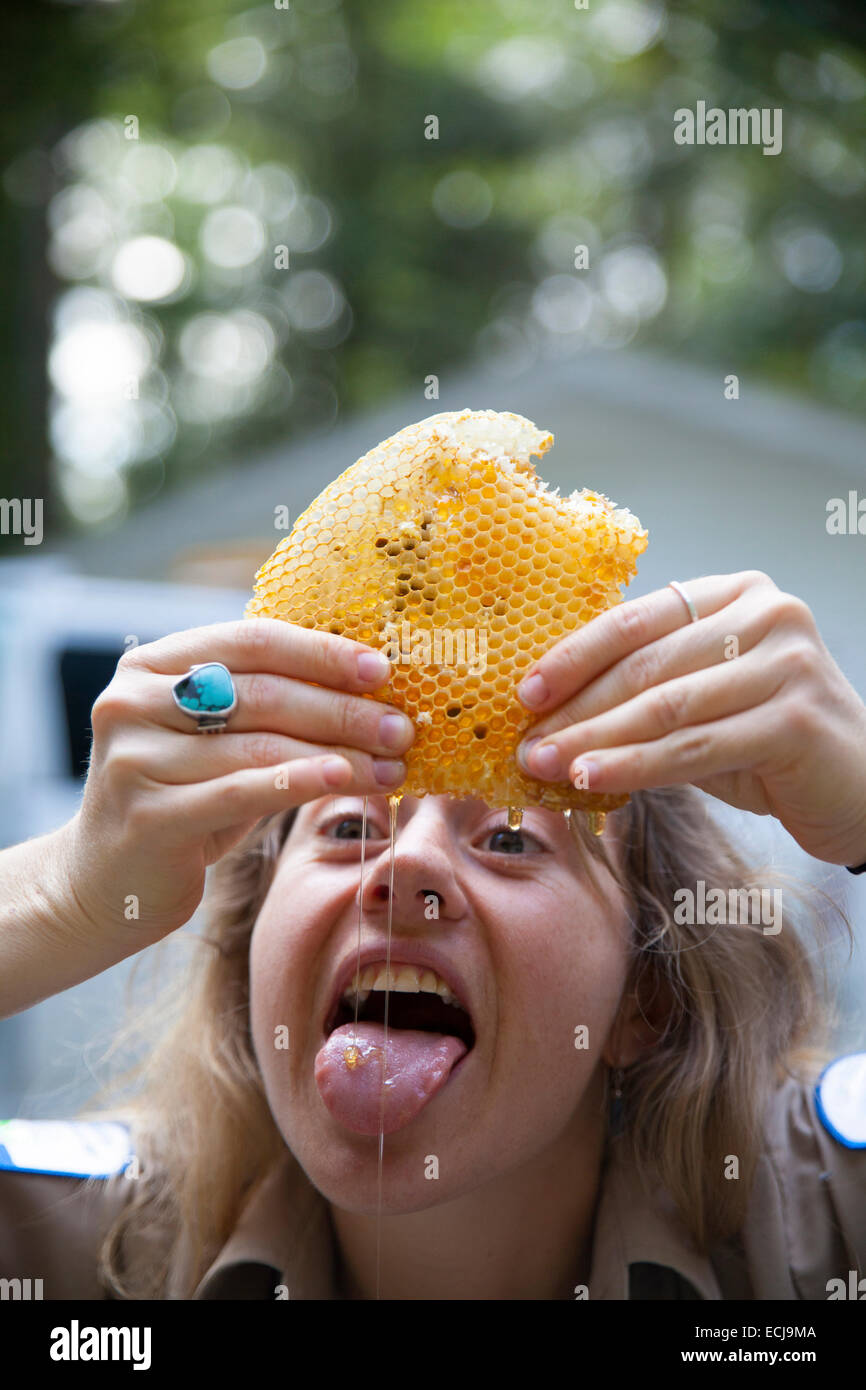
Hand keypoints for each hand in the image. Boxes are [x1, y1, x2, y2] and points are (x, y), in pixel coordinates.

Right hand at [66, 619, 411, 942]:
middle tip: (402, 727)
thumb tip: (370, 692)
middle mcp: (133, 702)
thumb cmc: (182, 800)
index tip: (382, 669)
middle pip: (262, 693)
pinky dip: (298, 782)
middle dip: (344, 709)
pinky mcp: (148, 815)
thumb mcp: (216, 742)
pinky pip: (240, 792)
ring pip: (260, 745)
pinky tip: (343, 778)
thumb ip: (268, 709)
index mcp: (152, 665)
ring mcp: (134, 758)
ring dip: (338, 753)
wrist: (104, 883)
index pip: (252, 641)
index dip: (322, 653)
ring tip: (392, 766)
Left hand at [515, 570, 865, 867]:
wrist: (858, 787)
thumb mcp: (705, 700)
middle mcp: (767, 613)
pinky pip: (693, 747)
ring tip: (544, 766)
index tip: (524, 692)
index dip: (574, 655)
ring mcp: (787, 662)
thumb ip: (648, 690)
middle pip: (645, 664)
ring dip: (593, 740)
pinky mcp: (795, 718)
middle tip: (524, 744)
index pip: (636, 619)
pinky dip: (633, 767)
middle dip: (575, 708)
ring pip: (663, 707)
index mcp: (737, 593)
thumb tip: (551, 712)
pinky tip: (590, 780)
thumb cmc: (769, 741)